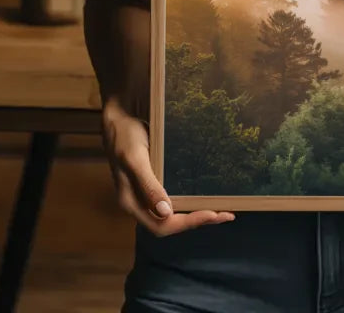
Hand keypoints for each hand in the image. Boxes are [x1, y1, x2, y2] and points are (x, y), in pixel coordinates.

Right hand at [101, 97, 234, 236]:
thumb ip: (148, 186)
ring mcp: (146, 193)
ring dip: (195, 213)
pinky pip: (172, 198)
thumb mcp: (135, 159)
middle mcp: (139, 202)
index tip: (212, 214)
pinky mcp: (152, 181)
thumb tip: (166, 213)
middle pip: (169, 223)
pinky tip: (203, 195)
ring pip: (172, 213)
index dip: (187, 223)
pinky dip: (189, 200)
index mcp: (132, 202)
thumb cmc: (124, 136)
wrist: (117, 117)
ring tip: (221, 210)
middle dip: (197, 221)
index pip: (162, 226)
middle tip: (226, 215)